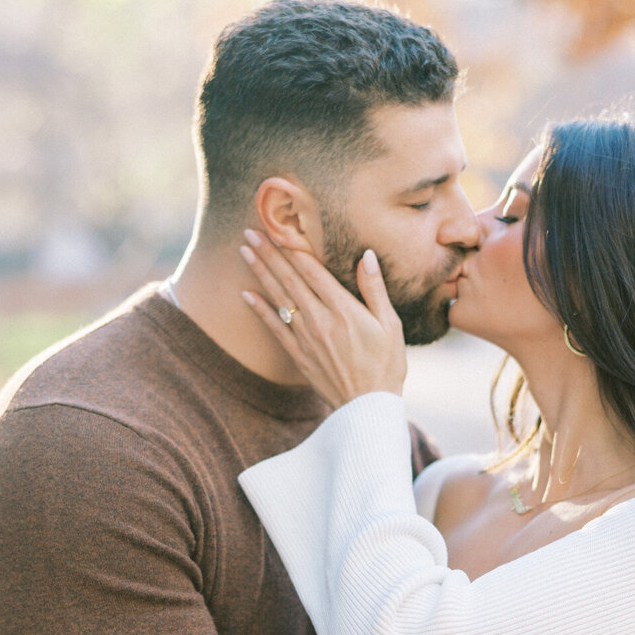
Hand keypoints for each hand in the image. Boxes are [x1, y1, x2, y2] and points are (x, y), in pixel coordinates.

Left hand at [239, 229, 405, 407]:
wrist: (368, 407)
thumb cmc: (386, 365)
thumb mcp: (390, 324)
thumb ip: (375, 288)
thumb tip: (367, 255)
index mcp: (343, 309)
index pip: (312, 270)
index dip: (292, 247)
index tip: (277, 228)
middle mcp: (320, 319)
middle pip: (289, 279)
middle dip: (268, 253)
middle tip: (250, 232)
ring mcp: (306, 338)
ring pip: (278, 298)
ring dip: (260, 273)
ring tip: (244, 252)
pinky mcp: (298, 355)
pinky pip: (274, 327)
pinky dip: (259, 309)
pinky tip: (246, 294)